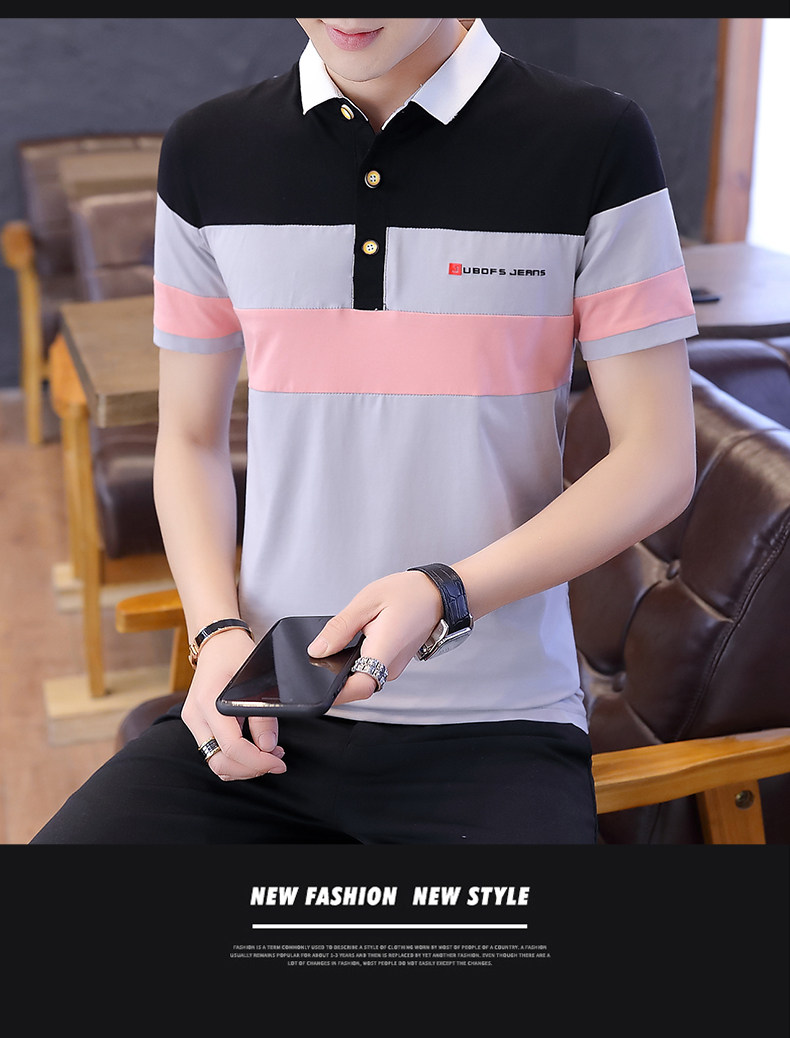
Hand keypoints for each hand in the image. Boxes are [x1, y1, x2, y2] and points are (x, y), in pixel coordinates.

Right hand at [181, 628, 286, 780]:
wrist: (218, 641)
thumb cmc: (236, 653)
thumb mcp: (257, 678)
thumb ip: (263, 715)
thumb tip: (268, 747)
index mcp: (209, 702)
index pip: (231, 747)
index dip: (257, 761)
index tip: (278, 762)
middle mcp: (196, 716)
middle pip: (219, 761)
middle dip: (250, 769)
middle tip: (276, 763)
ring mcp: (194, 721)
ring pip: (215, 761)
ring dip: (243, 766)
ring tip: (270, 756)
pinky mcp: (198, 724)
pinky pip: (214, 751)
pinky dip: (235, 759)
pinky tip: (256, 750)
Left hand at [307, 570, 442, 704]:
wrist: (437, 595)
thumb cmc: (410, 594)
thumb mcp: (367, 602)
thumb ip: (340, 627)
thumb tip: (317, 649)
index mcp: (385, 650)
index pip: (359, 686)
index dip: (336, 692)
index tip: (316, 687)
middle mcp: (390, 666)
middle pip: (354, 683)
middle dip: (333, 674)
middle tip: (319, 654)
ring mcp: (392, 667)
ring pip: (360, 675)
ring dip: (345, 664)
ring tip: (340, 640)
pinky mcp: (391, 663)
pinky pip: (368, 668)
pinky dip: (356, 658)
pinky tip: (353, 639)